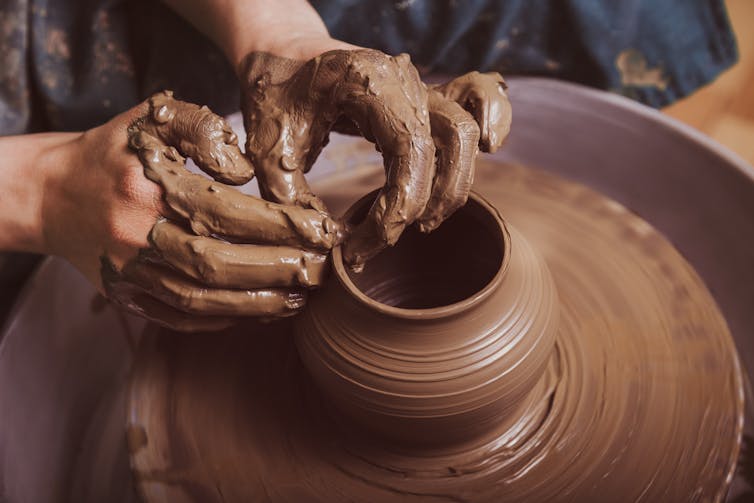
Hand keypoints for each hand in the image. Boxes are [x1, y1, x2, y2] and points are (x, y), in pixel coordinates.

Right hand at [42, 91, 341, 330]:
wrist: (52, 193)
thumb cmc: (115, 152)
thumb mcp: (154, 119)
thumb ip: (203, 131)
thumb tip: (245, 173)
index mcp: (148, 188)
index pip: (227, 213)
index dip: (278, 225)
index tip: (319, 230)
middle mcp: (137, 236)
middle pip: (218, 264)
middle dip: (276, 271)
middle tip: (320, 271)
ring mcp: (130, 273)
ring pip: (200, 300)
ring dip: (255, 304)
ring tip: (300, 299)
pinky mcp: (127, 296)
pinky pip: (178, 318)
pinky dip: (221, 320)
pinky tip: (256, 312)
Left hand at [239, 48, 510, 269]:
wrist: (281, 51)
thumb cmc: (275, 91)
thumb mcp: (268, 143)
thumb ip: (289, 194)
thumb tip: (325, 240)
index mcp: (370, 84)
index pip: (410, 154)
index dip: (394, 211)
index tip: (357, 245)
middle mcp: (405, 80)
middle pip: (452, 142)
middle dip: (429, 203)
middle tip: (387, 240)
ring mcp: (419, 85)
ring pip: (467, 128)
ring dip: (457, 181)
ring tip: (426, 222)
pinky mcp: (423, 95)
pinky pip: (475, 97)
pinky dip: (493, 116)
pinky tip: (492, 146)